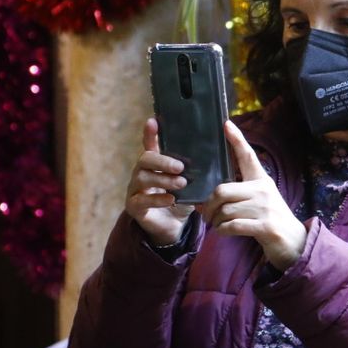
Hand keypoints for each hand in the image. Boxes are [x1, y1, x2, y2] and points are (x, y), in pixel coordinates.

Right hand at [124, 117, 190, 243]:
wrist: (174, 226)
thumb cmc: (182, 199)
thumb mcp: (190, 181)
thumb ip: (195, 168)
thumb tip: (214, 150)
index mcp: (155, 164)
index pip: (150, 143)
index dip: (150, 132)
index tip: (153, 121)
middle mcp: (141, 173)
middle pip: (144, 159)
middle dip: (162, 161)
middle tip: (181, 167)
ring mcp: (135, 189)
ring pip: (142, 178)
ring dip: (163, 180)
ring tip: (181, 184)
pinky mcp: (134, 206)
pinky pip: (141, 200)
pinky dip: (158, 199)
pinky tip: (171, 199)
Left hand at [202, 120, 306, 270]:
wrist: (294, 243)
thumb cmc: (270, 219)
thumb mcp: (258, 200)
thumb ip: (237, 195)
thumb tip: (204, 199)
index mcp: (262, 180)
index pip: (248, 156)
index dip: (237, 139)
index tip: (226, 124)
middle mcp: (264, 190)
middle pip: (223, 190)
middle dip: (209, 204)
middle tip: (206, 213)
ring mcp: (265, 208)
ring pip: (225, 210)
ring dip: (216, 221)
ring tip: (218, 225)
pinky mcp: (265, 226)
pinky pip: (233, 225)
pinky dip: (222, 230)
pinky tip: (223, 231)